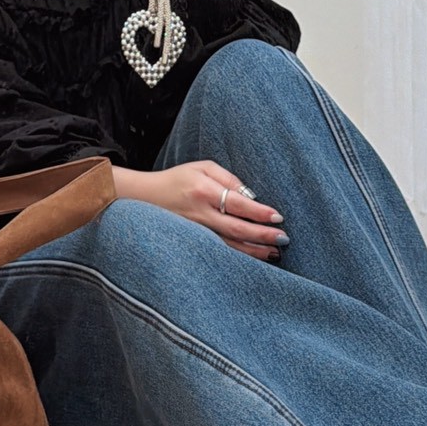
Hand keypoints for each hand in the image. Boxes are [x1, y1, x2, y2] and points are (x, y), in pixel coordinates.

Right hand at [112, 161, 287, 260]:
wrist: (142, 198)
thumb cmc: (177, 179)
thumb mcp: (201, 167)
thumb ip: (228, 178)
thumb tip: (251, 197)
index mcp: (203, 191)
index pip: (237, 203)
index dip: (259, 212)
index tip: (278, 217)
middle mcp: (200, 213)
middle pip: (236, 228)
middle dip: (262, 235)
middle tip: (284, 238)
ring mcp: (195, 231)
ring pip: (230, 245)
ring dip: (254, 250)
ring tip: (275, 252)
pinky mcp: (193, 242)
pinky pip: (219, 251)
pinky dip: (238, 256)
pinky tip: (254, 258)